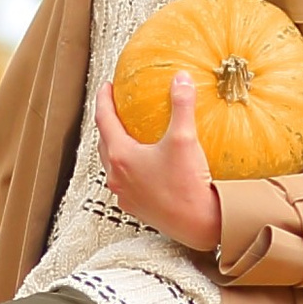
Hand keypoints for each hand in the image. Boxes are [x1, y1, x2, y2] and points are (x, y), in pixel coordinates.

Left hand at [97, 73, 220, 251]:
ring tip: (129, 133)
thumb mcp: (185, 139)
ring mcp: (125, 194)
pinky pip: (126, 180)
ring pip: (112, 163)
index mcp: (121, 157)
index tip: (107, 87)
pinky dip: (130, 166)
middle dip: (108, 122)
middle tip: (116, 107)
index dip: (104, 100)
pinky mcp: (137, 206)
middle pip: (104, 142)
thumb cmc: (186, 186)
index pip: (103, 120)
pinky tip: (147, 163)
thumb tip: (181, 79)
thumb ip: (181, 105)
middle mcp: (117, 176)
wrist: (198, 224)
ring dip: (117, 146)